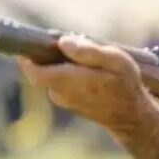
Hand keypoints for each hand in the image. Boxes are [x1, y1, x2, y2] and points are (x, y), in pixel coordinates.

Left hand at [17, 35, 158, 158]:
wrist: (131, 117)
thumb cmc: (125, 86)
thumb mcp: (115, 61)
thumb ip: (87, 51)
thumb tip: (62, 42)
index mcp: (66, 80)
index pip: (32, 69)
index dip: (27, 54)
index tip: (33, 41)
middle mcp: (59, 92)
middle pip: (42, 69)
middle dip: (50, 55)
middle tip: (70, 45)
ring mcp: (63, 100)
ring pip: (53, 76)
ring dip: (62, 65)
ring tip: (86, 60)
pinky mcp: (70, 104)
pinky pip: (62, 84)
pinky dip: (69, 75)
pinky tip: (89, 73)